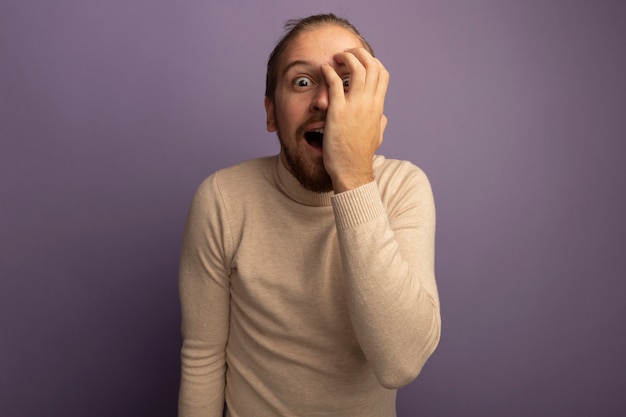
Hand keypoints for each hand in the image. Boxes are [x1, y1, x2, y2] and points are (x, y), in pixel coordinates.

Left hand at [321, 47, 388, 192]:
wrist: (352, 170)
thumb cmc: (361, 155)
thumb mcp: (377, 136)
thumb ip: (380, 122)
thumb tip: (383, 116)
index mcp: (378, 107)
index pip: (382, 73)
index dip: (372, 61)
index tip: (359, 61)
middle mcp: (369, 103)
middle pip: (372, 65)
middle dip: (358, 53)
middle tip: (345, 55)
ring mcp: (355, 106)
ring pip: (356, 69)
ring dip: (345, 58)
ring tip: (335, 59)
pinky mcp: (338, 112)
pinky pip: (335, 83)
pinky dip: (329, 71)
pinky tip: (324, 70)